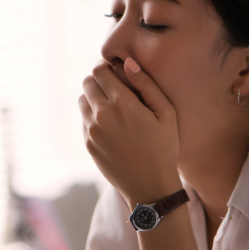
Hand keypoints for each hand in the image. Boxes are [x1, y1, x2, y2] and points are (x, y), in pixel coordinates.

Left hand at [78, 58, 182, 206]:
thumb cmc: (164, 148)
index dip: (107, 68)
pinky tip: (111, 124)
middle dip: (98, 80)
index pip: (100, 71)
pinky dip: (93, 116)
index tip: (116, 72)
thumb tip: (127, 62)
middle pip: (87, 83)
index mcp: (123, 103)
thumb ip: (146, 84)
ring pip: (82, 100)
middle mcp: (102, 115)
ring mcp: (92, 131)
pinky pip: (84, 120)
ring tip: (112, 105)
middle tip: (113, 87)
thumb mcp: (166, 113)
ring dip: (93, 97)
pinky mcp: (88, 144)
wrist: (150, 187)